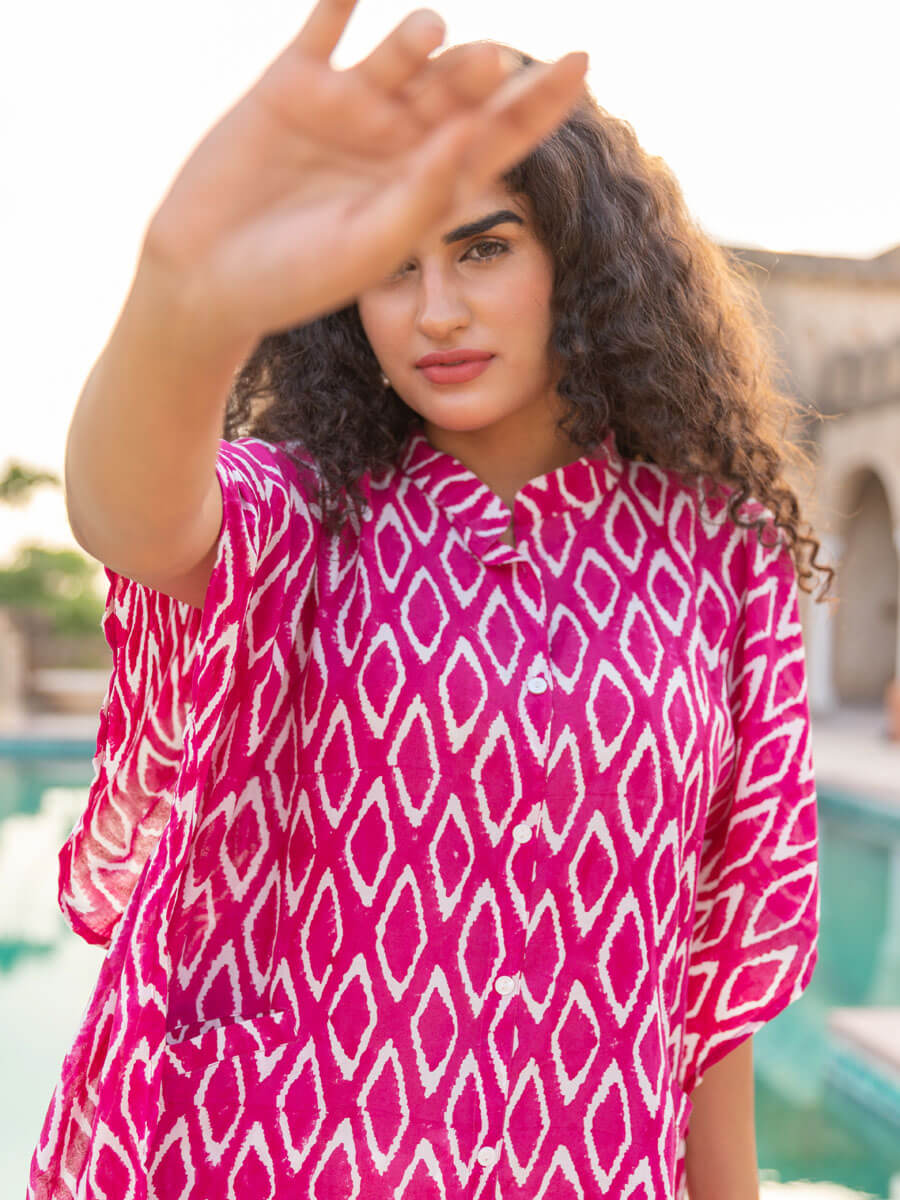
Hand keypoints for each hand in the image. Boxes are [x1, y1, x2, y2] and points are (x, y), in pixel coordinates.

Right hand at [143, 0, 588, 346]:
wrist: (208, 278)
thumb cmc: (295, 279)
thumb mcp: (369, 246)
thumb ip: (422, 193)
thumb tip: (472, 129)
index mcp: (427, 186)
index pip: (498, 136)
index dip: (540, 102)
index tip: (581, 65)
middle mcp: (396, 140)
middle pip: (458, 90)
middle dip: (480, 73)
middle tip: (492, 64)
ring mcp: (347, 108)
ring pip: (400, 55)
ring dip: (420, 39)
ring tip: (430, 35)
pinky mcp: (292, 84)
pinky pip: (324, 26)